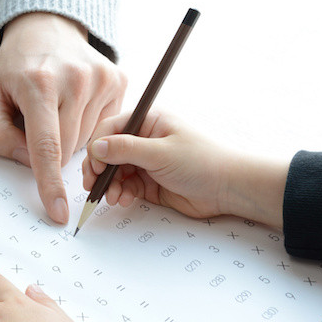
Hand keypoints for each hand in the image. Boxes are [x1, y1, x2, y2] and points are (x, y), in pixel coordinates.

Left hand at [0, 12, 126, 223]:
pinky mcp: (118, 80)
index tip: (59, 212)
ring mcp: (101, 79)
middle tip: (39, 121)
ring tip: (57, 107)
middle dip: (51, 149)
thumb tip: (28, 161)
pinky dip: (87, 124)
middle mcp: (75, 79)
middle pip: (68, 148)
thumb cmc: (16, 69)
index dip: (51, 184)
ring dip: (70, 136)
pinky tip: (76, 102)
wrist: (47, 29)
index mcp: (38, 84)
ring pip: (88, 141)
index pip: (47, 146)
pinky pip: (104, 127)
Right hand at [82, 111, 288, 227]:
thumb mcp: (160, 153)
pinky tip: (124, 200)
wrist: (228, 189)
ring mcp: (146, 161)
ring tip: (113, 198)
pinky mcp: (148, 182)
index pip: (110, 128)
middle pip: (108, 152)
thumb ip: (125, 150)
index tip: (94, 165)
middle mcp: (144, 139)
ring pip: (115, 172)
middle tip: (93, 186)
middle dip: (99, 170)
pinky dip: (121, 194)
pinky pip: (125, 186)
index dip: (97, 147)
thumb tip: (95, 147)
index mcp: (148, 121)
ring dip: (109, 185)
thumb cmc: (202, 162)